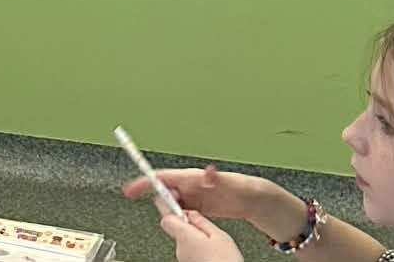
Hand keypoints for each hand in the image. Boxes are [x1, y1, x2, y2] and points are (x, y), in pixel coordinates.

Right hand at [123, 168, 305, 242]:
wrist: (262, 203)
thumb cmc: (248, 190)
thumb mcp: (232, 184)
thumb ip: (217, 179)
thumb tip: (207, 172)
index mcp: (195, 177)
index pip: (164, 176)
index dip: (146, 180)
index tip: (132, 187)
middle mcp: (193, 184)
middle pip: (165, 189)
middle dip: (155, 198)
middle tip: (157, 213)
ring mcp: (197, 196)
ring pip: (173, 201)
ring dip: (167, 208)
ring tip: (170, 220)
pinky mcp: (202, 206)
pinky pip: (184, 211)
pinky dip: (178, 215)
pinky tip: (181, 222)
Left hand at [160, 209, 240, 261]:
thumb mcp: (219, 236)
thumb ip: (202, 222)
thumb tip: (192, 214)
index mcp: (184, 236)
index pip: (166, 217)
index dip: (170, 208)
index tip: (172, 200)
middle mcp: (179, 248)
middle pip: (176, 229)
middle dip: (188, 225)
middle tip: (204, 227)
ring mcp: (183, 259)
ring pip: (184, 242)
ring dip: (195, 239)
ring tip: (212, 244)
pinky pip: (190, 252)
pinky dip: (198, 250)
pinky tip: (211, 253)